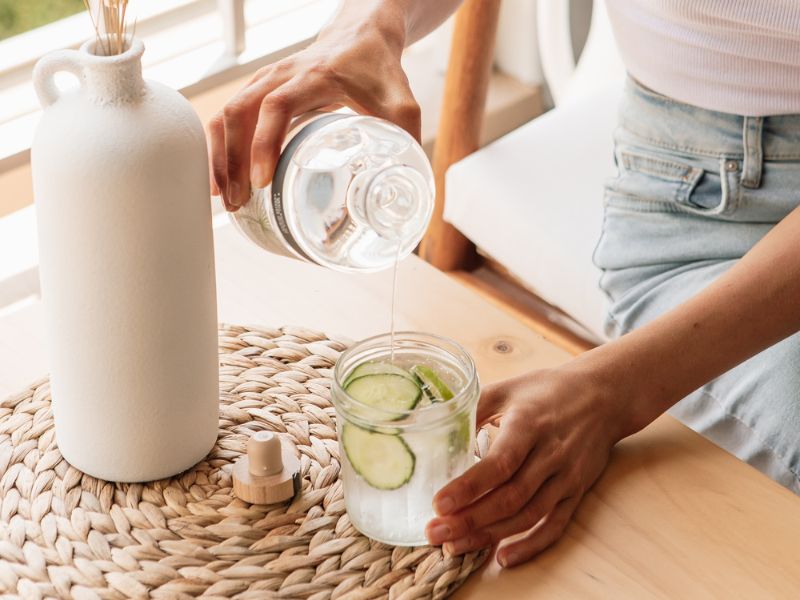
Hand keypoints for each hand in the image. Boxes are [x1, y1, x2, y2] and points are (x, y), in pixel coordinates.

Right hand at [207, 7, 420, 210]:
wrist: (361, 36)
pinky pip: (228, 116)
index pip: (277, 106)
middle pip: (239, 112)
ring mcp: (264, 81)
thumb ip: (407, 140)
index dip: (265, 143)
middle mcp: (280, 76)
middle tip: (239, 202)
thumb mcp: (401, 103)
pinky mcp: (259, 90)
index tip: (263, 180)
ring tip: (226, 198)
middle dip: (233, 160)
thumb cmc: (378, 70)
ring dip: (221, 157)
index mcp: (313, 77)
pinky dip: (220, 147)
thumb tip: (409, 189)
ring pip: (226, 114)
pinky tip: (222, 178)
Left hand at [425, 365, 625, 567]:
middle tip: (435, 532)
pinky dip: (530, 545)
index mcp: (529, 424)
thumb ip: (472, 408)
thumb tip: (435, 430)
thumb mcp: (506, 389)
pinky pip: (554, 525)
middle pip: (509, 497)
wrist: (603, 396)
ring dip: (490, 536)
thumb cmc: (546, 390)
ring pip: (528, 516)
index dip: (469, 487)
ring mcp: (566, 477)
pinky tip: (503, 558)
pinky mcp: (576, 492)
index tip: (439, 504)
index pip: (499, 463)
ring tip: (454, 546)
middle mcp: (550, 454)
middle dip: (469, 520)